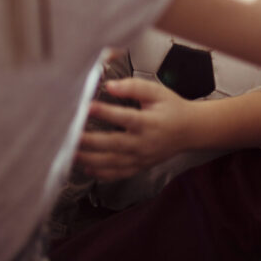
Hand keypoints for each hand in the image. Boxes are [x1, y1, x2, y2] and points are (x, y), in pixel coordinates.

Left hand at [74, 77, 194, 181]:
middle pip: (114, 144)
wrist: (190, 131)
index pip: (126, 118)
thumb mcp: (157, 92)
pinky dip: (102, 174)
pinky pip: (119, 174)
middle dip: (90, 142)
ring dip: (90, 160)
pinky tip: (87, 169)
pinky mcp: (140, 166)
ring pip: (113, 162)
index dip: (106, 113)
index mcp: (149, 122)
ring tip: (71, 154)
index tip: (87, 107)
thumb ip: (134, 87)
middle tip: (70, 137)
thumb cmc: (172, 108)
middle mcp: (144, 143)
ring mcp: (141, 158)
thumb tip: (110, 85)